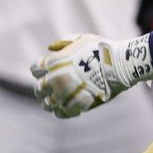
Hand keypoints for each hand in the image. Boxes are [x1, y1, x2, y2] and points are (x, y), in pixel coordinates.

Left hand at [30, 33, 151, 118]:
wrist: (117, 65)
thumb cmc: (101, 50)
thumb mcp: (81, 39)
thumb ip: (64, 44)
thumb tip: (49, 48)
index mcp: (53, 62)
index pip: (35, 69)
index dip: (39, 71)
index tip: (43, 73)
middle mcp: (54, 79)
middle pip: (39, 89)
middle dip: (43, 89)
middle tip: (47, 90)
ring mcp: (63, 94)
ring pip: (48, 104)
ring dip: (50, 103)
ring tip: (54, 102)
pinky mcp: (74, 106)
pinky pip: (61, 113)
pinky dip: (62, 112)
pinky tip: (64, 109)